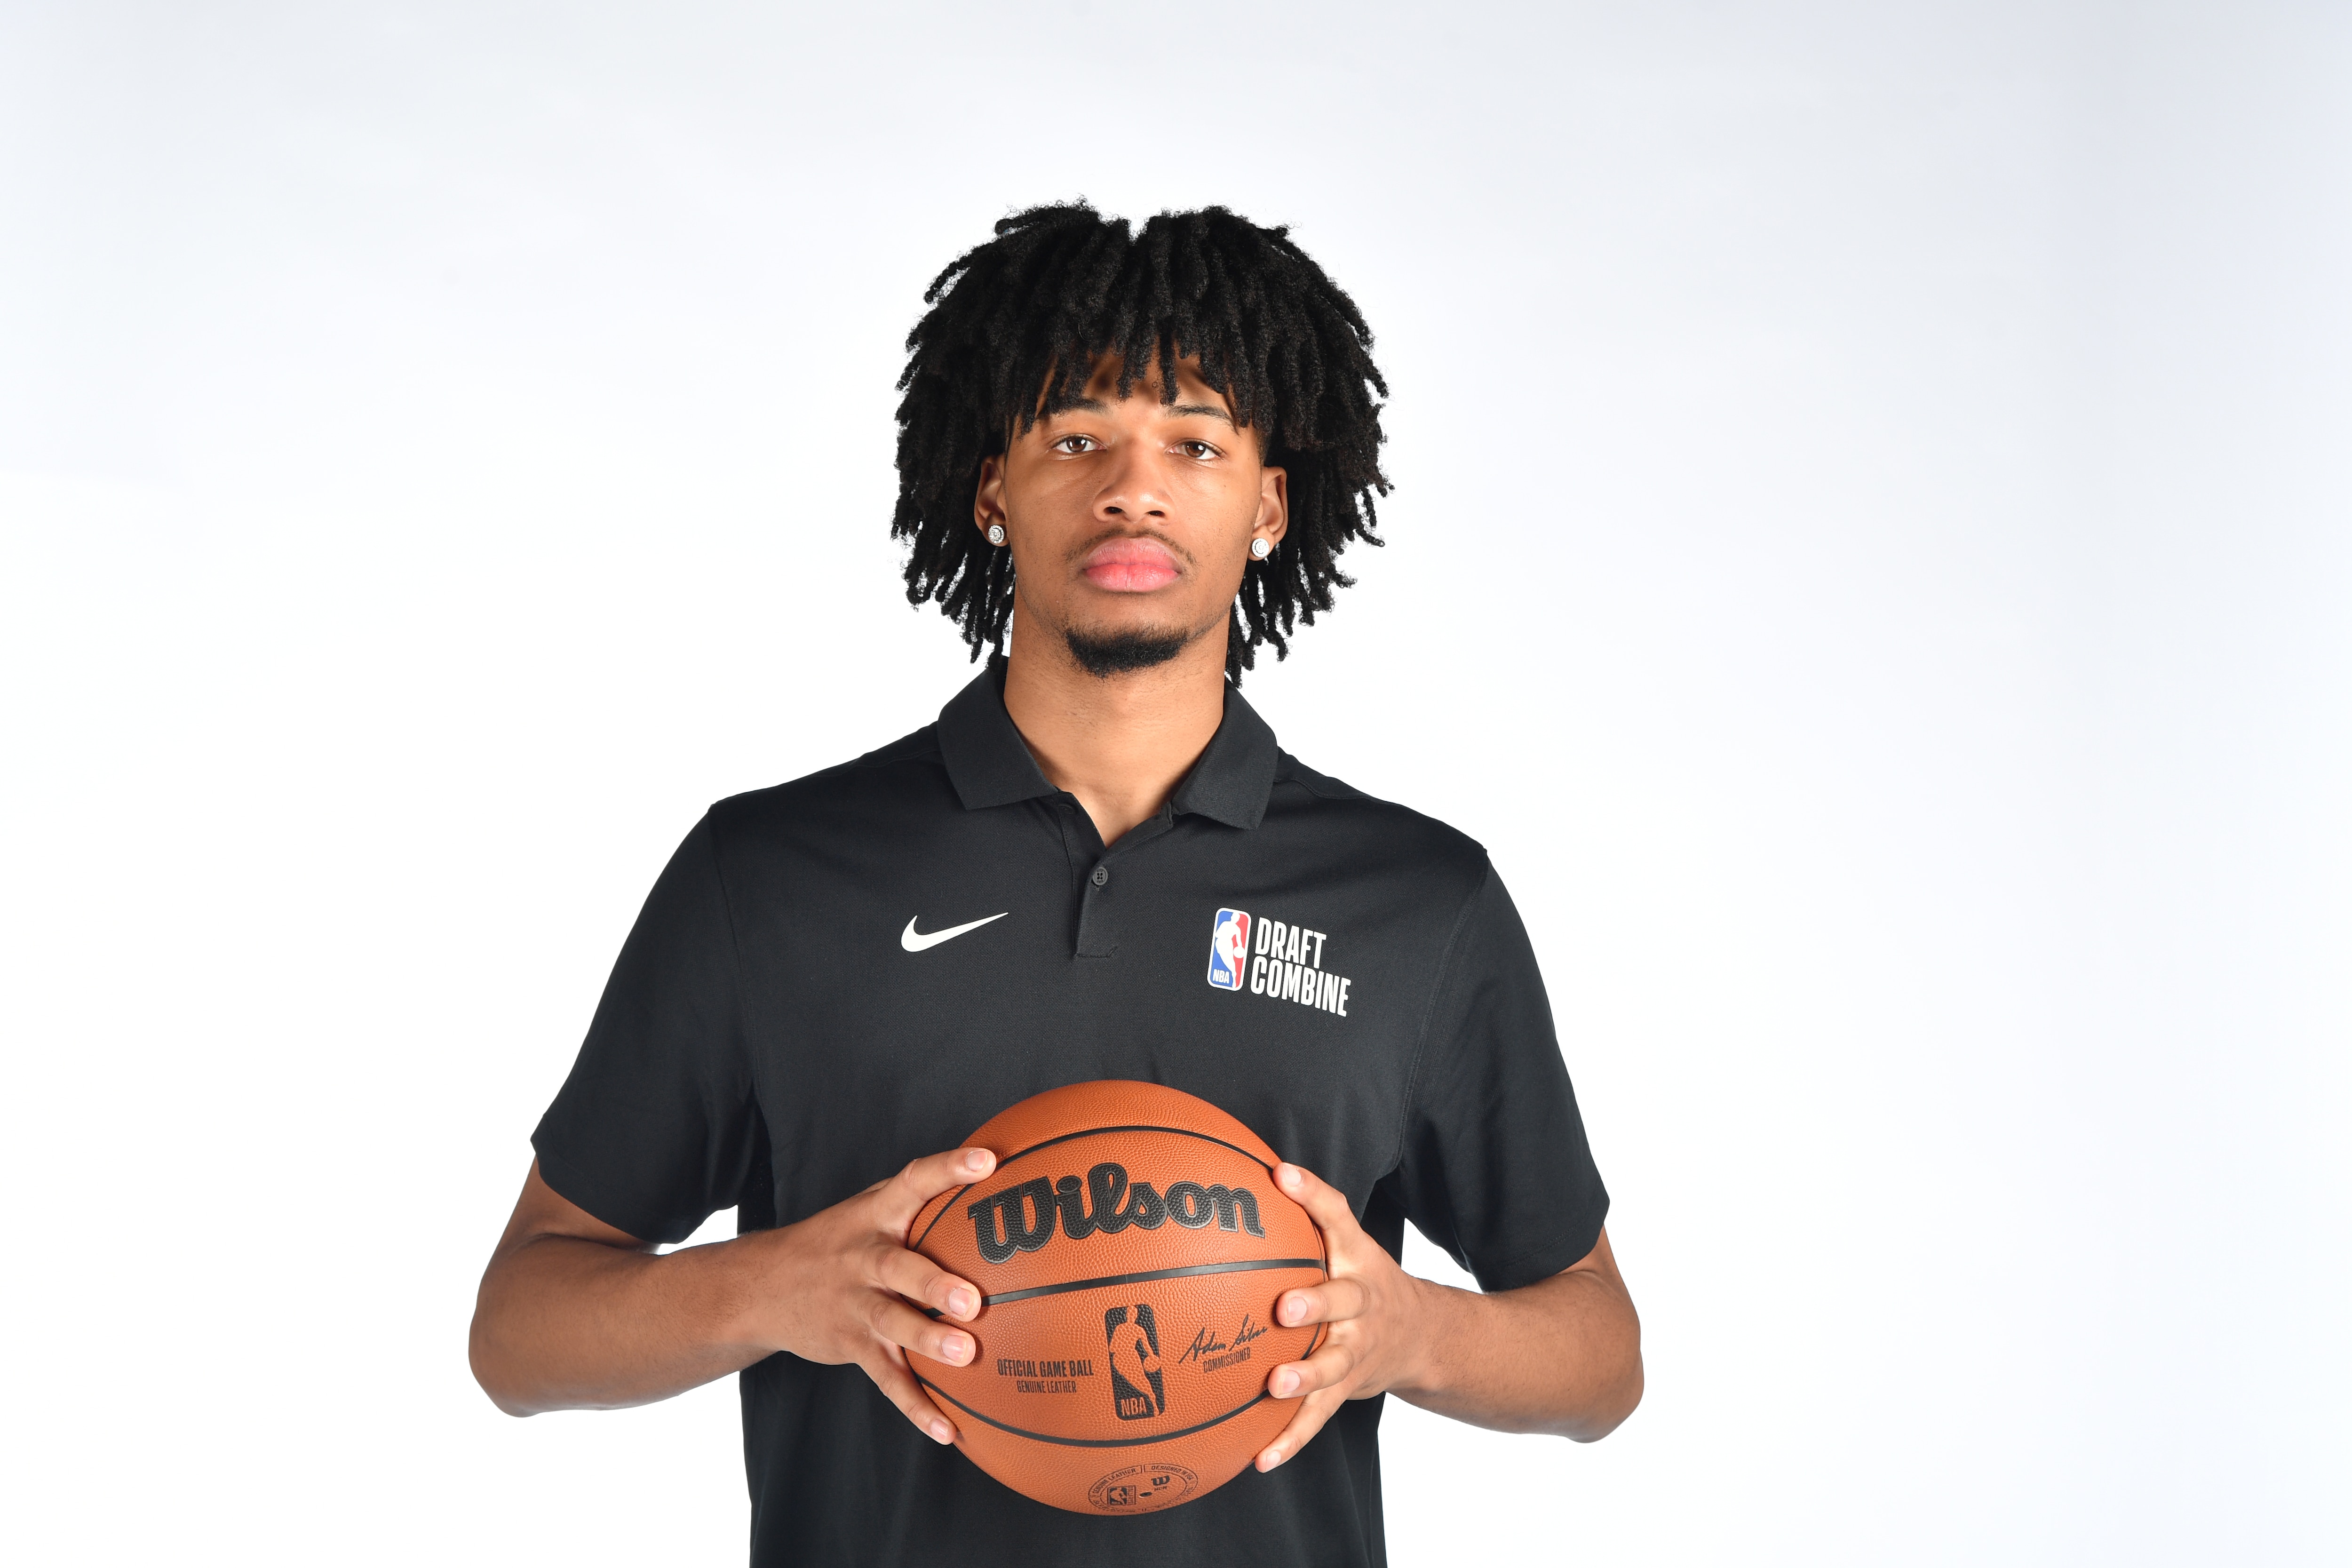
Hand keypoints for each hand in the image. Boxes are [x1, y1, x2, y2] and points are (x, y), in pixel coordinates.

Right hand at [746, 1145, 996, 1444]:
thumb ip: (925, 1196)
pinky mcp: (851, 1344)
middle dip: (933, 1282)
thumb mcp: (871, 1206)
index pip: (914, 1180)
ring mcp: (855, 1303)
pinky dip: (915, 1405)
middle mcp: (864, 1256)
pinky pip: (885, 1378)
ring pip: (891, 1323)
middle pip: (897, 1266)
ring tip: (965, 1354)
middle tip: (971, 1299)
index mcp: (877, 1214)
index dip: (949, 1168)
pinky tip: (946, 1428)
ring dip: (927, 1340)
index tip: (987, 1162)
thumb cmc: (841, 1239)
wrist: (761, 1285)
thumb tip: (1001, 1169)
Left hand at [1256, 1161, 1430, 1470]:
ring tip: (1275, 1385)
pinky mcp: (1347, 1390)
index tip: (1282, 1175)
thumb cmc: (1363, 1278)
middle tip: (1285, 1307)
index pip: (1338, 1217)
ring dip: (1305, 1376)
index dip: (1313, 1195)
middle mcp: (1360, 1305)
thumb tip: (1268, 1166)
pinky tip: (1259, 1459)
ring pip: (1332, 1366)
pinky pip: (1317, 1418)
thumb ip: (1311, 1205)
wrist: (1423, 1335)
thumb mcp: (1348, 1239)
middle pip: (1341, 1300)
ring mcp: (1356, 1351)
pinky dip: (1290, 1439)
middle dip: (1315, 1303)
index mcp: (1356, 1261)